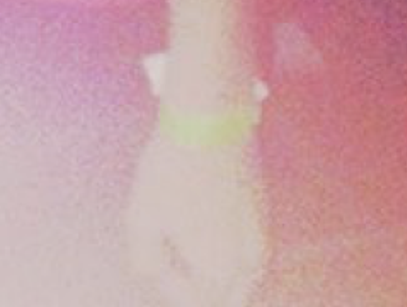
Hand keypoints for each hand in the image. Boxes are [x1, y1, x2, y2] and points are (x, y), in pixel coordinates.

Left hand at [127, 125, 268, 306]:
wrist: (210, 118)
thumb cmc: (172, 172)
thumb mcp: (142, 219)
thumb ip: (146, 258)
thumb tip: (153, 272)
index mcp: (221, 271)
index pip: (198, 300)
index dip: (171, 285)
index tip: (155, 257)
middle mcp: (250, 259)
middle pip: (228, 294)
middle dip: (203, 286)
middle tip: (175, 264)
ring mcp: (263, 232)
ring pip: (245, 274)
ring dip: (222, 271)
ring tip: (192, 245)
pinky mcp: (264, 206)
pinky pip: (252, 248)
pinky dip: (234, 249)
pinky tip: (210, 224)